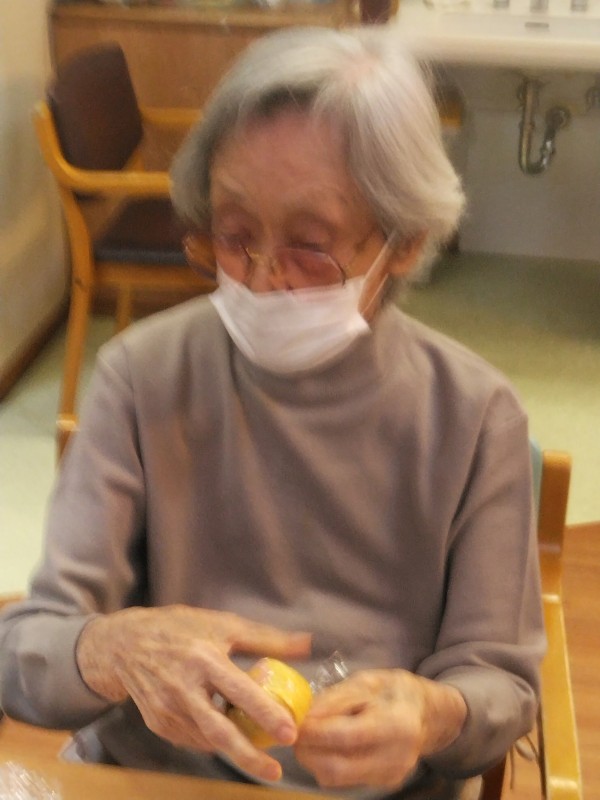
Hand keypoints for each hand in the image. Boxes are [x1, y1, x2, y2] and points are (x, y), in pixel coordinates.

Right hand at [76, 605, 311, 780]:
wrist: (124, 645)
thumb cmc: (181, 629)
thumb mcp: (223, 624)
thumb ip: (266, 638)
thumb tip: (307, 645)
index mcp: (203, 659)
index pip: (240, 691)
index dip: (266, 714)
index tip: (289, 732)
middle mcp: (183, 688)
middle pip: (220, 732)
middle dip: (249, 756)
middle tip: (275, 771)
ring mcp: (167, 710)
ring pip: (208, 740)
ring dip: (234, 747)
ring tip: (257, 748)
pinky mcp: (159, 724)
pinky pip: (194, 739)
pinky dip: (212, 740)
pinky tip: (225, 731)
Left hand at [294, 669, 465, 788]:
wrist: (425, 712)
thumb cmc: (393, 690)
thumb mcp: (367, 681)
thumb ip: (336, 698)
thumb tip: (305, 715)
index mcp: (396, 724)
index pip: (347, 737)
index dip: (315, 732)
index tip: (294, 722)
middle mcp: (396, 757)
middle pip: (337, 768)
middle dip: (307, 751)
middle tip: (293, 732)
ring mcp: (390, 775)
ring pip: (335, 779)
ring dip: (313, 760)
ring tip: (307, 737)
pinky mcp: (383, 784)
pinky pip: (344, 780)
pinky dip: (326, 763)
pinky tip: (325, 745)